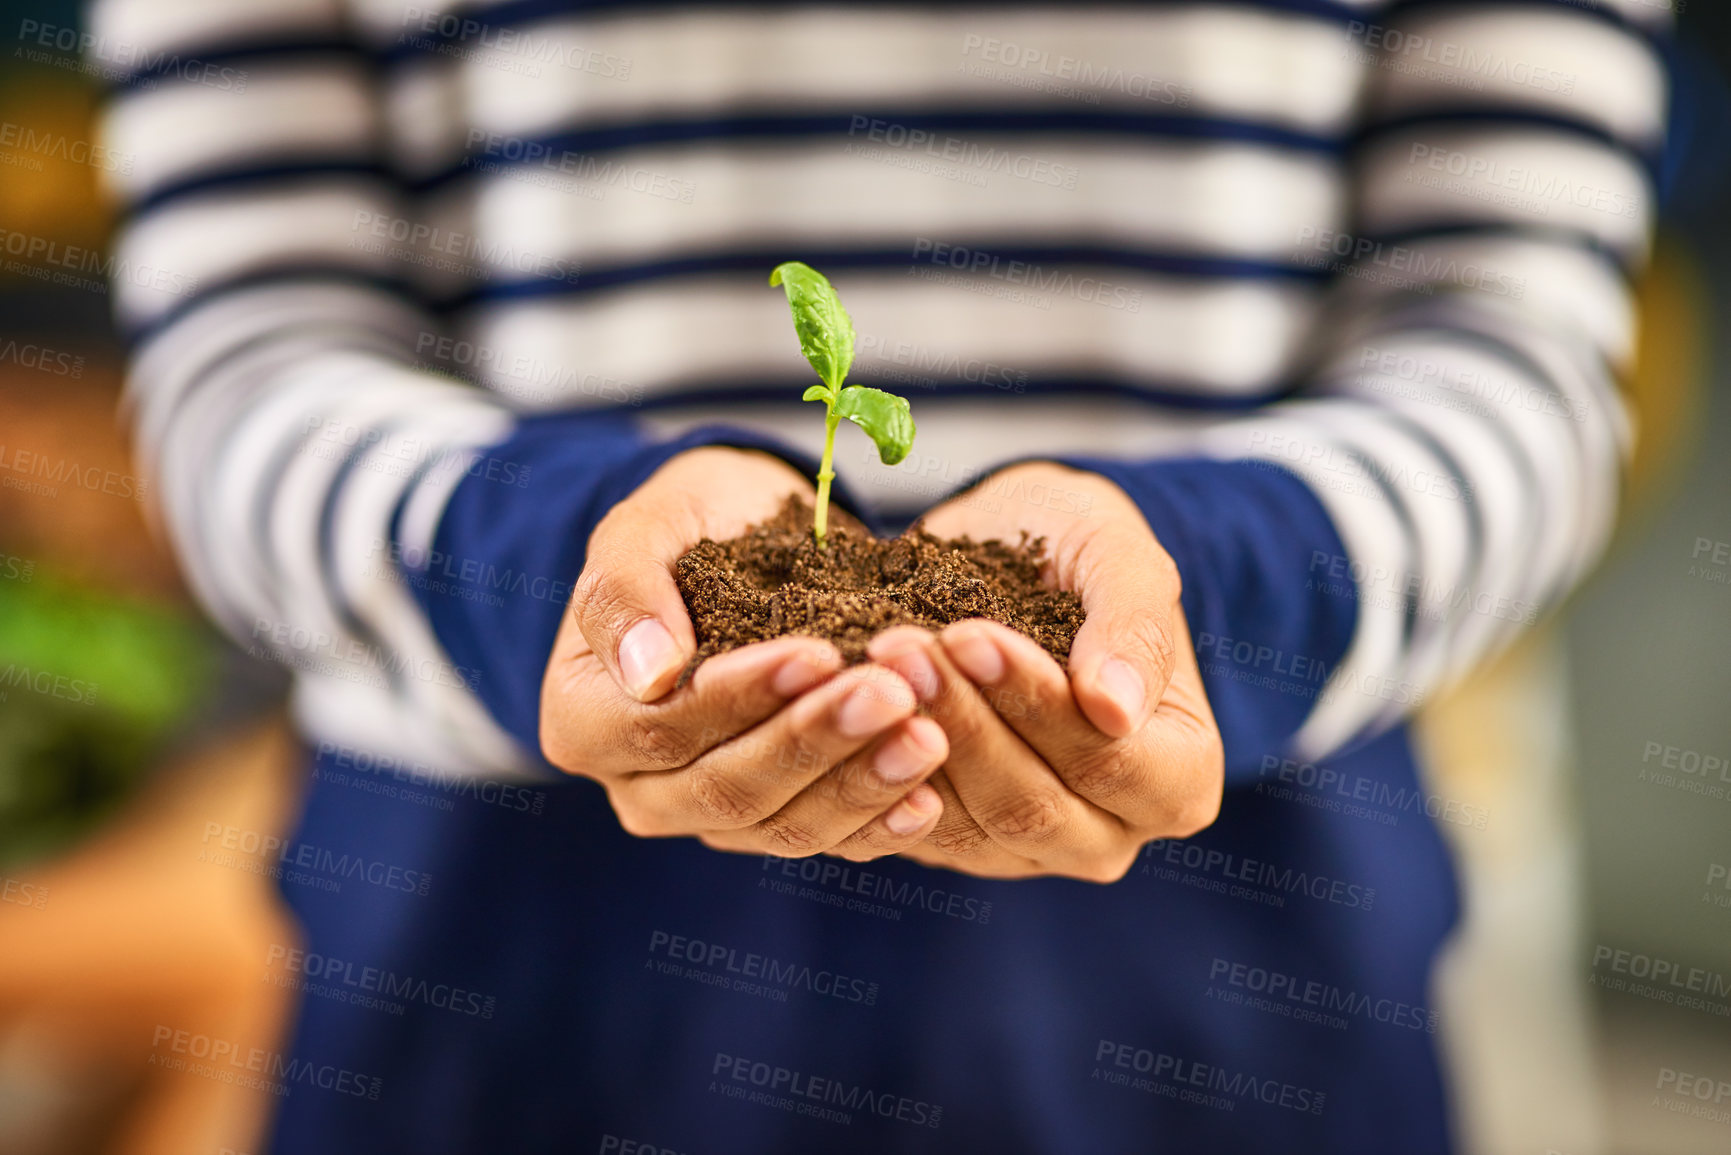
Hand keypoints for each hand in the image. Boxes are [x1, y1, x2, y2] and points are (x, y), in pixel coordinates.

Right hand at [540, 446, 947, 857]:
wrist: (745, 538)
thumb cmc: (689, 523)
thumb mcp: (643, 526)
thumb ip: (625, 590)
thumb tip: (649, 674)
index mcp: (583, 722)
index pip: (665, 725)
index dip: (744, 696)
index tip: (819, 653)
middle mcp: (640, 788)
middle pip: (729, 788)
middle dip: (815, 742)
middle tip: (893, 694)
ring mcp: (711, 815)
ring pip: (784, 826)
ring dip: (861, 786)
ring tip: (929, 738)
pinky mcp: (777, 822)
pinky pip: (828, 839)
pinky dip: (880, 822)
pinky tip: (931, 797)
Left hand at [865, 462, 1222, 881]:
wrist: (1009, 548)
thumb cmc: (1079, 546)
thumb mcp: (1117, 554)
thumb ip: (1132, 627)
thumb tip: (1116, 708)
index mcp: (1179, 778)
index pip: (1109, 764)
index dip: (1035, 704)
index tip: (969, 634)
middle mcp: (1110, 833)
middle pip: (1031, 808)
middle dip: (962, 724)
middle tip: (901, 646)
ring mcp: (1028, 849)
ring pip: (963, 825)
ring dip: (909, 741)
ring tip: (873, 657)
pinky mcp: (954, 844)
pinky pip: (906, 829)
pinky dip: (873, 767)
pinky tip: (845, 700)